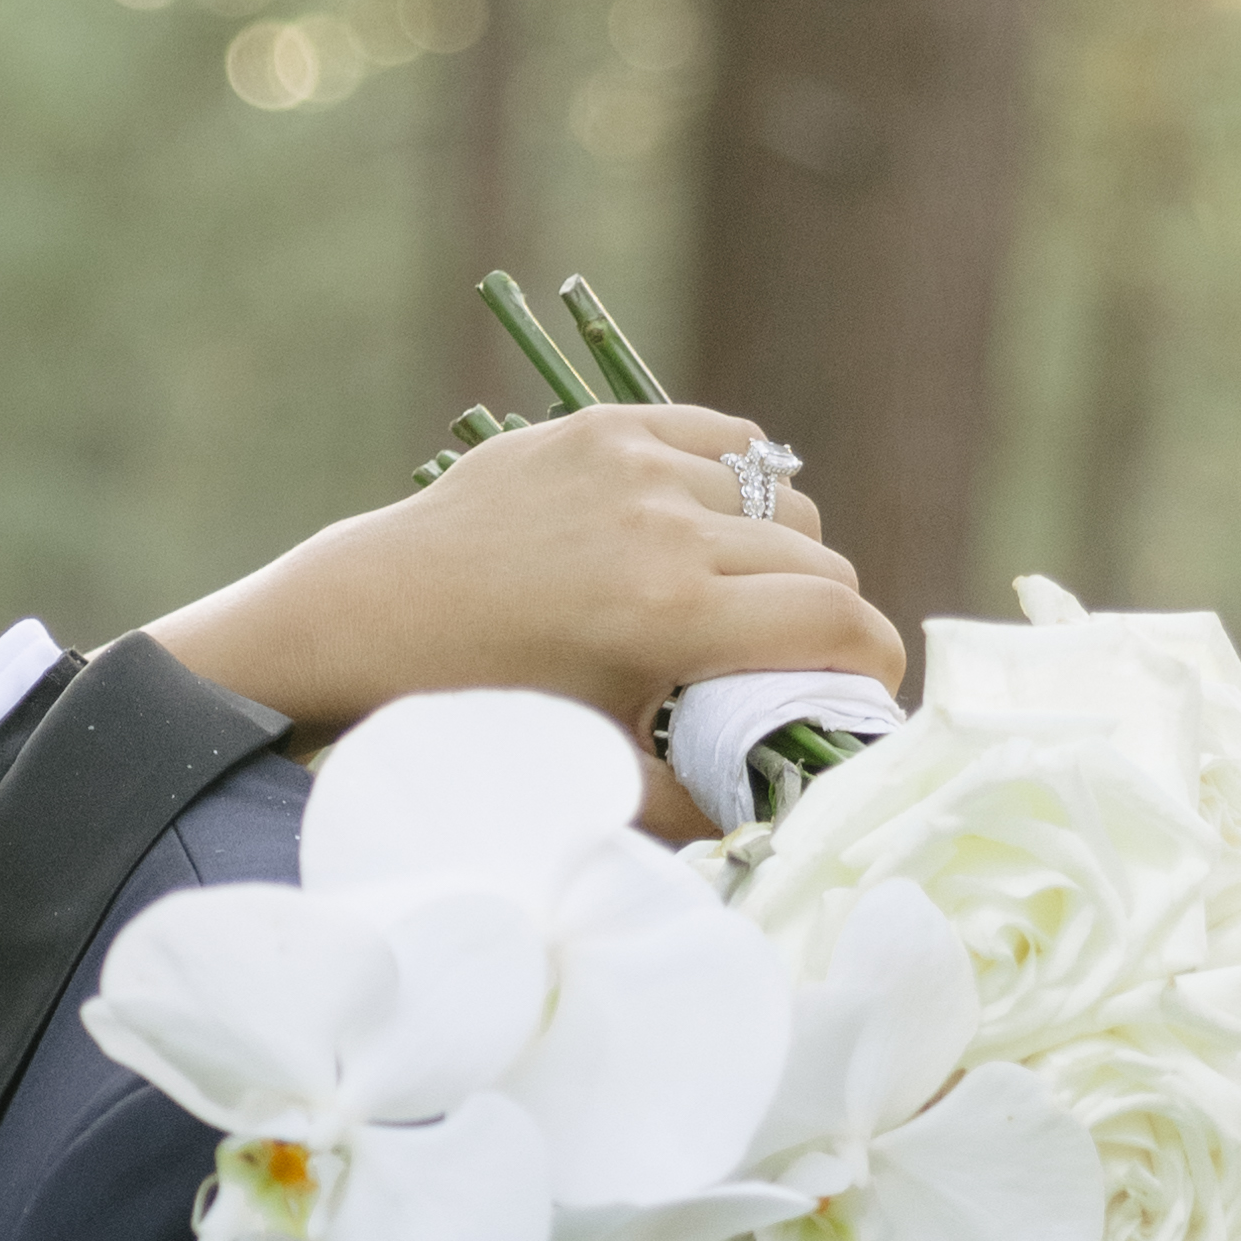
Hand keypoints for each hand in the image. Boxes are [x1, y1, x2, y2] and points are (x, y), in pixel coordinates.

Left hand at [166, 408, 902, 758]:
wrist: (367, 617)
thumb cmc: (477, 708)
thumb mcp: (589, 766)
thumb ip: (693, 802)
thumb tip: (776, 815)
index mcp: (673, 613)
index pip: (839, 621)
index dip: (872, 664)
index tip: (859, 692)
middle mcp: (667, 523)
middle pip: (819, 560)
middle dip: (823, 618)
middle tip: (789, 660)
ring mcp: (635, 461)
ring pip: (779, 497)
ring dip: (782, 550)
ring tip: (743, 594)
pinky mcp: (603, 425)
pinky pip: (723, 439)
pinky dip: (737, 482)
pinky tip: (708, 524)